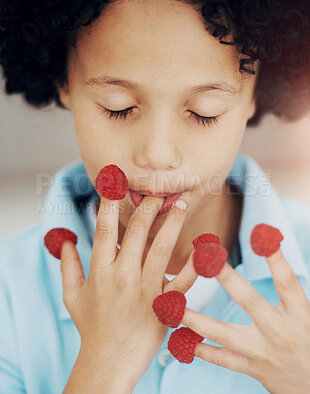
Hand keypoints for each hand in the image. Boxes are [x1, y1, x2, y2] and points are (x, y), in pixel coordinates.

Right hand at [59, 194, 196, 388]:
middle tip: (156, 190)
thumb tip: (65, 242)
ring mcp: (144, 290)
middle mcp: (122, 276)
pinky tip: (206, 246)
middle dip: (147, 206)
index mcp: (100, 271)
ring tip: (180, 203)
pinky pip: (183, 280)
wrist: (108, 362)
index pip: (105, 229)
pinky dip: (196, 263)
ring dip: (172, 222)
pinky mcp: (164, 305)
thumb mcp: (72, 296)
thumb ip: (68, 266)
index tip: (117, 184)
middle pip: (136, 231)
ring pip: (161, 248)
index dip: (110, 203)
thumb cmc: (91, 328)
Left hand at [180, 246, 309, 393]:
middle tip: (205, 258)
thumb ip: (290, 292)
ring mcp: (263, 353)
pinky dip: (201, 349)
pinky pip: (223, 358)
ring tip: (173, 306)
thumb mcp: (308, 315)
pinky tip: (181, 340)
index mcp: (299, 315)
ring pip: (223, 333)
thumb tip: (276, 254)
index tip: (260, 233)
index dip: (275, 259)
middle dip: (227, 278)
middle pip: (249, 300)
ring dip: (195, 319)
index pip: (287, 282)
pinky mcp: (253, 369)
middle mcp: (279, 332)